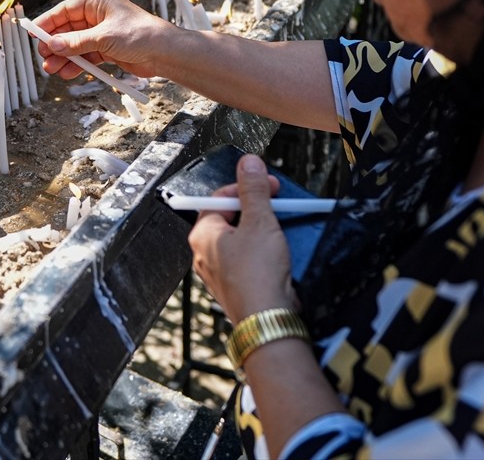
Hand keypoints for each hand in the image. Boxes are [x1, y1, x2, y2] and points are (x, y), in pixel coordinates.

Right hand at [32, 0, 177, 79]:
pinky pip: (87, 56)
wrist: (165, 53)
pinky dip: (77, 64)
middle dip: (55, 44)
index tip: (34, 33)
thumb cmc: (140, 35)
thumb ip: (76, 42)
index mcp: (99, 4)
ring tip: (51, 69)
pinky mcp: (109, 50)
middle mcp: (99, 18)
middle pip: (69, 29)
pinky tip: (66, 73)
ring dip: (63, 57)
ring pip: (76, 45)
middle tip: (43, 56)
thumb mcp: (103, 37)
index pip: (66, 10)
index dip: (49, 21)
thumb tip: (53, 45)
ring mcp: (104, 35)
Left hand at [188, 154, 299, 324]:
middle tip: (278, 206)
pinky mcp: (235, 287)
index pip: (220, 198)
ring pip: (240, 240)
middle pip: (230, 218)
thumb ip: (254, 190)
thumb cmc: (258, 274)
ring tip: (281, 230)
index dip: (247, 188)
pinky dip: (262, 252)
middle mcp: (204, 253)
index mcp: (203, 233)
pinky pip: (247, 260)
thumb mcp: (260, 222)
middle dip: (256, 209)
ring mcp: (218, 273)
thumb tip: (248, 163)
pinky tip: (279, 254)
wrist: (268, 320)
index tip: (269, 185)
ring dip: (261, 230)